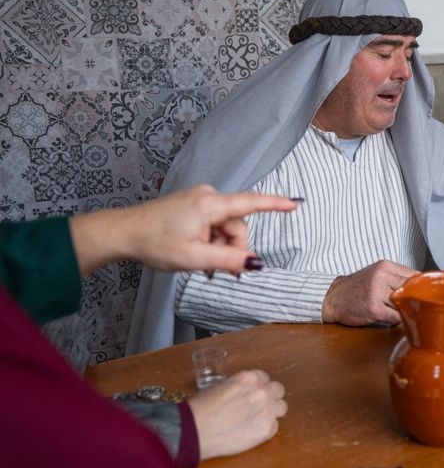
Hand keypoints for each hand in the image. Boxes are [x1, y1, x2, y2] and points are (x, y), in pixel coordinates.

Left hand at [69, 184, 299, 275]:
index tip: (296, 203)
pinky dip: (210, 240)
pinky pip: (213, 223)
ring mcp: (199, 199)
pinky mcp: (192, 204)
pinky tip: (197, 253)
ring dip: (219, 247)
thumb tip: (256, 264)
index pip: (251, 203)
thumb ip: (228, 260)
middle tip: (218, 271)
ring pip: (225, 227)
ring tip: (201, 264)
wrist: (123, 233)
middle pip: (237, 225)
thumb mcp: (193, 258)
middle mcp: (207, 196)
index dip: (276, 205)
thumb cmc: (154, 243)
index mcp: (209, 205)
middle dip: (231, 249)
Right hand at [189, 369, 287, 459]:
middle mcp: (262, 391)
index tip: (252, 394)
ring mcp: (267, 410)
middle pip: (278, 390)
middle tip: (258, 406)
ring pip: (282, 407)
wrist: (195, 431)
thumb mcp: (220, 387)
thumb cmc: (200, 410)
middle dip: (270, 396)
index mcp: (249, 378)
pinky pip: (274, 426)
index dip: (258, 386)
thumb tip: (241, 393)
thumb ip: (238, 387)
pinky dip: (265, 429)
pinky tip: (251, 432)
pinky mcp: (267, 429)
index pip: (264, 378)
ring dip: (273, 411)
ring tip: (257, 419)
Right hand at [322, 260, 417, 325]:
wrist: (333, 298)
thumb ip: (397, 277)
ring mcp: (378, 293)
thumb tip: (421, 286)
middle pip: (412, 289)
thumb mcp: (378, 274)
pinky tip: (391, 318)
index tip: (423, 295)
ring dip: (405, 310)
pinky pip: (396, 317)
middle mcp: (382, 277)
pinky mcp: (374, 309)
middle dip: (415, 299)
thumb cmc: (357, 288)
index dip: (421, 287)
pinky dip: (397, 320)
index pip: (415, 275)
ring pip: (405, 303)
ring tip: (400, 311)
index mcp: (386, 267)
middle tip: (415, 305)